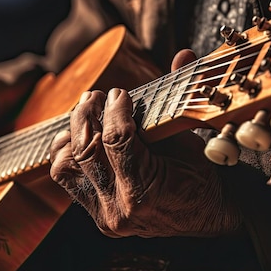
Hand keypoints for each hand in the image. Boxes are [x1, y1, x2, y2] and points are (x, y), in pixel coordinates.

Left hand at [49, 50, 242, 237]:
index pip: (117, 140)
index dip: (114, 109)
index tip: (119, 93)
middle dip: (86, 116)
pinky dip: (68, 154)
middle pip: (85, 151)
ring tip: (86, 115)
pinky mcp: (96, 213)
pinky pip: (68, 178)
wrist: (204, 216)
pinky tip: (81, 137)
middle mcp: (119, 208)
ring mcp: (104, 214)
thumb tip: (183, 55)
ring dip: (72, 135)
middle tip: (96, 97)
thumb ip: (182, 98)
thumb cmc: (200, 178)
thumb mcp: (191, 139)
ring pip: (66, 166)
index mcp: (146, 192)